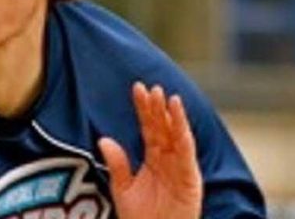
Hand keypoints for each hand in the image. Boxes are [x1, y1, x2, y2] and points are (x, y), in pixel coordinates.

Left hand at [98, 83, 202, 218]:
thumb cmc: (141, 218)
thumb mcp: (123, 188)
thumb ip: (117, 163)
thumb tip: (103, 139)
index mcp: (153, 158)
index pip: (148, 127)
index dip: (144, 108)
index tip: (137, 88)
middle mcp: (168, 158)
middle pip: (163, 127)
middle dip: (157, 107)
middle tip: (150, 88)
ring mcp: (180, 166)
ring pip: (176, 134)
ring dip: (172, 115)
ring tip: (165, 95)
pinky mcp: (190, 176)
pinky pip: (186, 149)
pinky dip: (183, 130)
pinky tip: (178, 114)